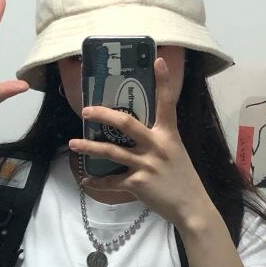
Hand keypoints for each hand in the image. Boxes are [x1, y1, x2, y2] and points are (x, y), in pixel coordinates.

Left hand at [68, 56, 213, 227]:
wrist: (191, 207)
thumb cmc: (183, 179)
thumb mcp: (176, 152)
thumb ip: (159, 140)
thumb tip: (138, 133)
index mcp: (169, 134)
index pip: (168, 102)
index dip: (164, 80)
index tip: (157, 59)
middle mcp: (158, 145)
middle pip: (126, 123)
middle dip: (104, 114)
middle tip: (86, 110)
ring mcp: (147, 165)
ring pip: (112, 151)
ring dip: (90, 146)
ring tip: (74, 143)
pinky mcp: (138, 184)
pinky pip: (112, 181)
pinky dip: (97, 183)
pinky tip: (86, 182)